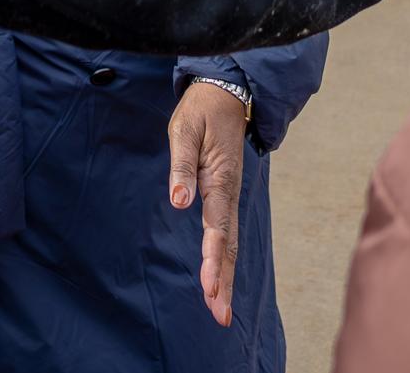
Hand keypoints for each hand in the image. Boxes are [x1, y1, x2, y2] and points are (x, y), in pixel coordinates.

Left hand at [167, 81, 247, 327]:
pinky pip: (227, 232)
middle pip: (228, 245)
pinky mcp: (225, 195)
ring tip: (221, 309)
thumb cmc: (200, 111)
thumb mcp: (184, 131)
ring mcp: (230, 196)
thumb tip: (179, 201)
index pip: (217, 228)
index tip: (210, 288)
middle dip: (225, 282)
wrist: (225, 95)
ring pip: (230, 242)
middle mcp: (229, 193)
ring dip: (226, 276)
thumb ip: (181, 166)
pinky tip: (220, 277)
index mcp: (219, 180)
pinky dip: (225, 258)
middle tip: (221, 316)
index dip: (213, 259)